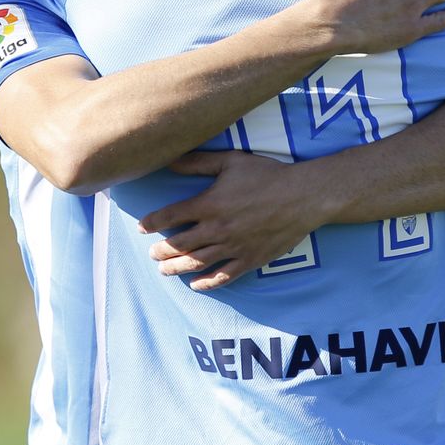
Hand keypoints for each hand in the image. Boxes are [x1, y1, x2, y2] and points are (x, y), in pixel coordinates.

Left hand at [138, 151, 334, 292]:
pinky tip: (195, 285)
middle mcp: (217, 228)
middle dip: (161, 250)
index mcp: (210, 204)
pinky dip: (207, 283)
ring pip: (197, 262)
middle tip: (151, 253)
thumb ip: (198, 162)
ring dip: (176, 268)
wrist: (302, 197)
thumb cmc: (267, 175)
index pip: (172, 215)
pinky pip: (224, 276)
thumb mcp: (231, 161)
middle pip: (180, 244)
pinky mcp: (250, 259)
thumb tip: (169, 160)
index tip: (142, 227)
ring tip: (163, 270)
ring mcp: (233, 247)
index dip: (153, 222)